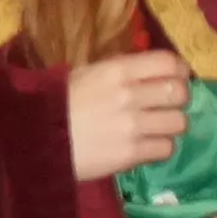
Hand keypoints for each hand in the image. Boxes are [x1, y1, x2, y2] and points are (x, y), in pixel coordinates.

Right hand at [63, 49, 190, 177]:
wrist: (36, 139)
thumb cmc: (59, 103)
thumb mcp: (86, 74)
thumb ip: (120, 70)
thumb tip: (150, 70)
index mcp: (117, 70)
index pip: (168, 62)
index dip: (179, 70)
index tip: (177, 77)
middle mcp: (129, 95)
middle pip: (180, 93)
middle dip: (178, 99)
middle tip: (167, 105)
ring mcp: (132, 126)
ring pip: (179, 122)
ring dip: (170, 125)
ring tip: (157, 128)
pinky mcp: (130, 154)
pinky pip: (166, 149)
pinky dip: (160, 147)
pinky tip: (147, 145)